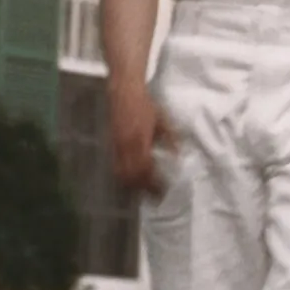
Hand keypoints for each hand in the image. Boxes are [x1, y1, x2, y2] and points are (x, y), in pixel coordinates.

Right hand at [108, 82, 177, 196]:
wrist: (124, 93)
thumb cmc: (146, 106)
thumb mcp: (163, 121)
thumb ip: (171, 140)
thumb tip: (178, 157)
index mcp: (140, 141)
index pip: (145, 170)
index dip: (153, 183)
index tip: (164, 191)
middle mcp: (126, 147)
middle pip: (132, 177)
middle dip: (143, 189)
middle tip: (156, 196)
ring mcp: (117, 147)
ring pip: (121, 174)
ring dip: (133, 186)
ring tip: (146, 191)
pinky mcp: (112, 146)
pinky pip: (117, 167)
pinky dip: (125, 177)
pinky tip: (134, 179)